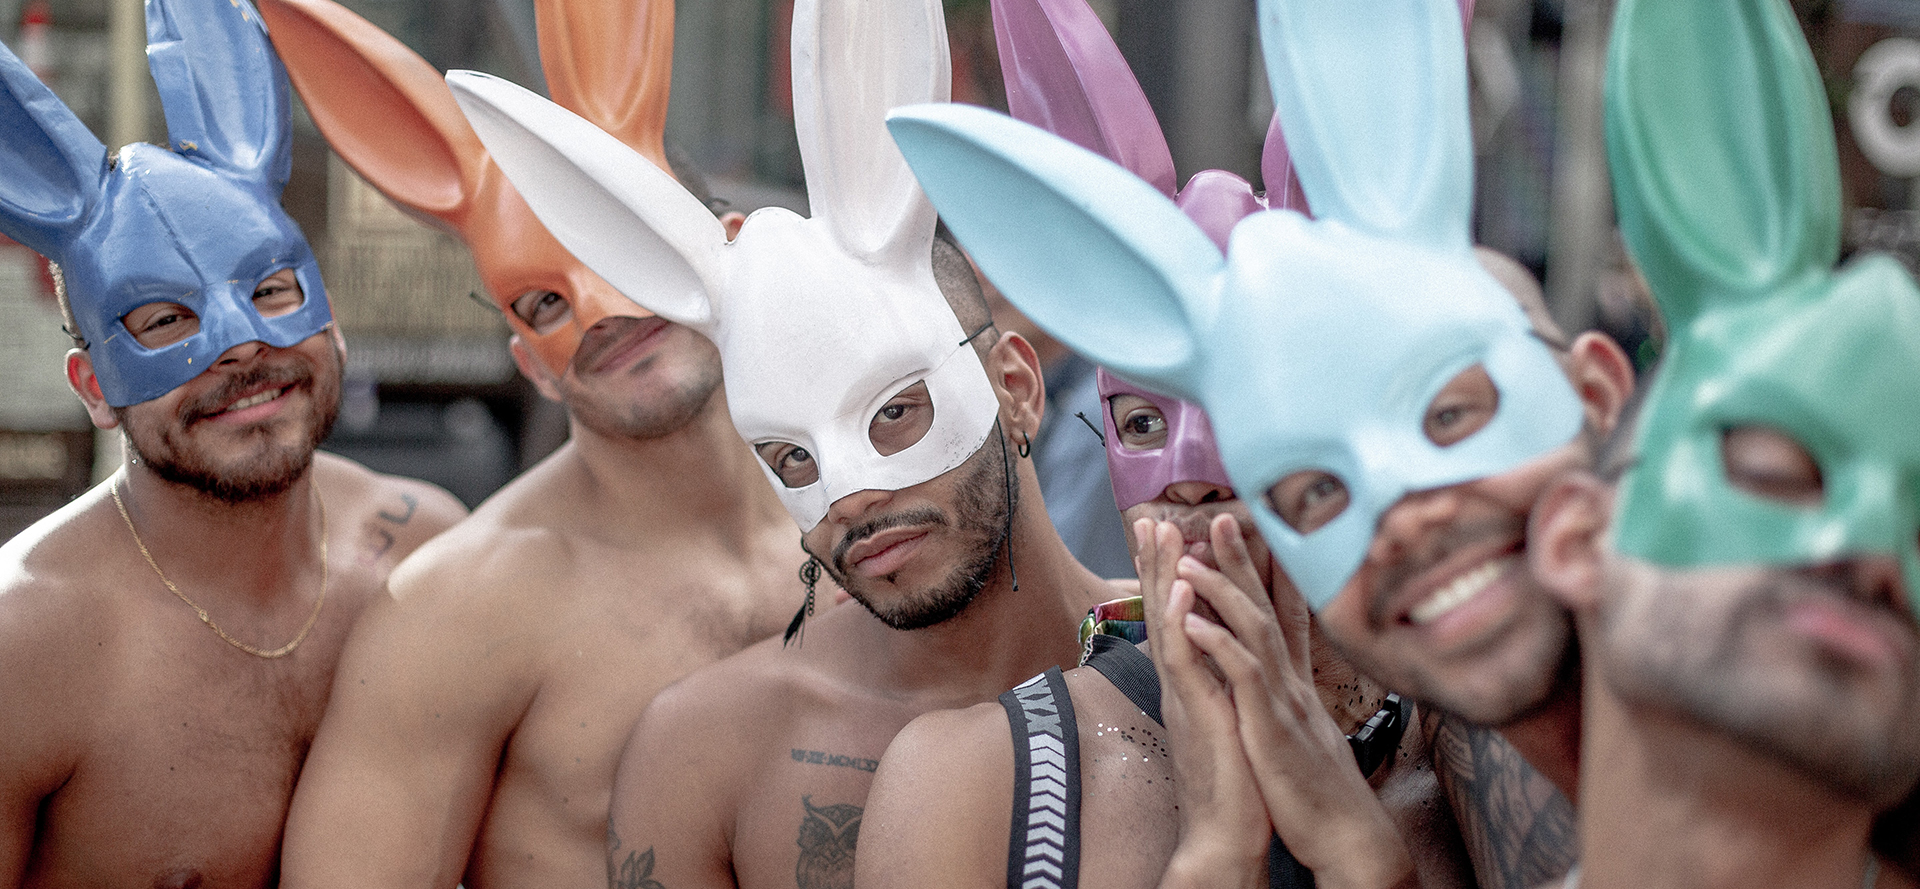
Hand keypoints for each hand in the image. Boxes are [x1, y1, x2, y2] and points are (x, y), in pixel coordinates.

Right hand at [1134, 518, 1269, 888]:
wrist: (1225, 836)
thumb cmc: (1233, 783)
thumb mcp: (1226, 721)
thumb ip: (1218, 687)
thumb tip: (1219, 659)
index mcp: (1191, 682)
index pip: (1177, 615)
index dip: (1168, 572)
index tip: (1166, 530)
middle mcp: (1181, 683)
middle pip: (1162, 611)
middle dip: (1155, 562)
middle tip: (1148, 516)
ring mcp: (1185, 697)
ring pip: (1168, 626)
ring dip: (1161, 576)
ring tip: (1159, 532)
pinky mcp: (1197, 715)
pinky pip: (1185, 664)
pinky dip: (1181, 624)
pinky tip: (1180, 592)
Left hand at [1174, 514, 1416, 888]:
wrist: (1346, 835)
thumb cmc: (1317, 790)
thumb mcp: (1297, 734)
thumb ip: (1286, 702)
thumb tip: (1276, 685)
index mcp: (1291, 684)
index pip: (1274, 615)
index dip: (1257, 574)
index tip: (1239, 536)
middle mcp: (1291, 681)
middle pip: (1265, 607)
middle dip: (1240, 561)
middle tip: (1216, 516)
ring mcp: (1284, 700)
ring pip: (1254, 630)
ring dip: (1222, 590)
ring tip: (1191, 558)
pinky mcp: (1273, 726)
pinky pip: (1245, 676)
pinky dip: (1219, 644)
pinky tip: (1193, 622)